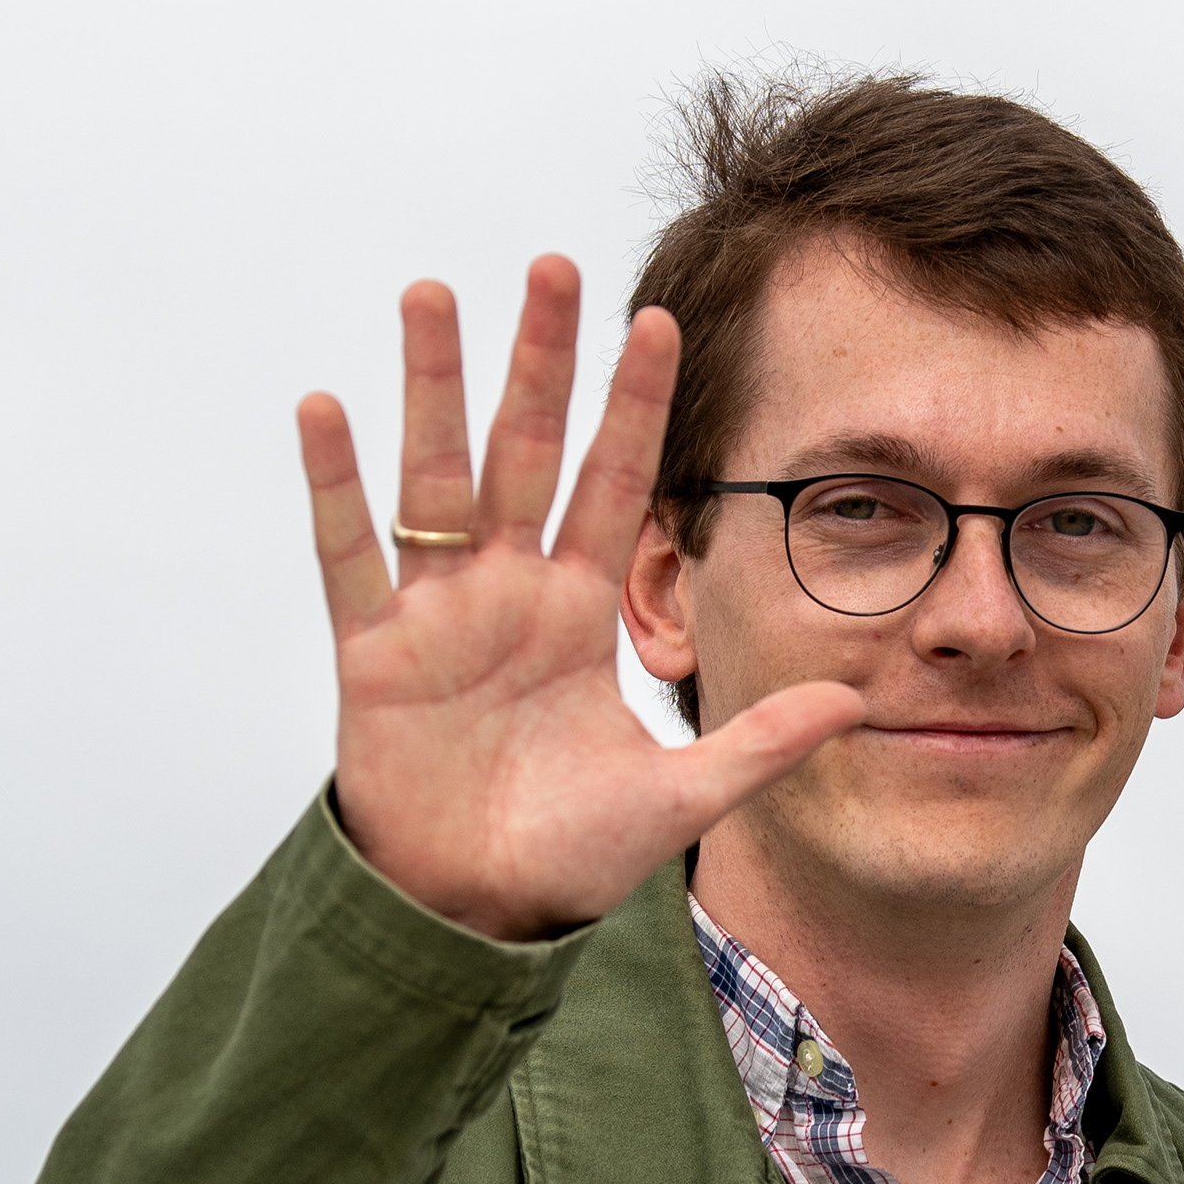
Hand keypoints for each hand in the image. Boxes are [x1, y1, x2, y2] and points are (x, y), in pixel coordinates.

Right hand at [299, 258, 862, 942]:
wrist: (472, 917)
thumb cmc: (564, 857)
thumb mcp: (677, 798)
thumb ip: (758, 743)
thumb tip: (857, 705)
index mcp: (580, 612)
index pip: (614, 484)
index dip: (633, 406)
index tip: (656, 320)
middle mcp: (508, 593)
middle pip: (525, 452)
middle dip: (539, 361)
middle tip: (550, 265)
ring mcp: (436, 614)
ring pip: (434, 476)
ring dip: (432, 386)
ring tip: (433, 292)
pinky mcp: (372, 652)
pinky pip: (348, 554)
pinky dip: (334, 484)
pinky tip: (326, 405)